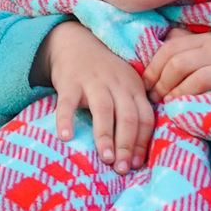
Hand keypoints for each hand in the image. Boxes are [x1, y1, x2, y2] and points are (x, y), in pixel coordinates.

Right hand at [42, 20, 153, 169]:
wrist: (75, 41)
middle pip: (128, 116)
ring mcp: (93, 81)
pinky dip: (66, 119)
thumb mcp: (125, 85)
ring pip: (104, 110)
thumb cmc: (104, 73)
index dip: (142, 142)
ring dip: (105, 136)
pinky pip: (67, 102)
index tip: (136, 164)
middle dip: (127, 144)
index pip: (145, 117)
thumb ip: (133, 110)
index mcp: (134, 88)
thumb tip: (137, 153)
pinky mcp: (70, 81)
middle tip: (122, 169)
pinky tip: (65, 137)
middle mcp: (117, 84)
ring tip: (105, 158)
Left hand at [144, 28, 210, 122]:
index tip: (145, 86)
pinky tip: (190, 115)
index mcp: (207, 40)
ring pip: (195, 81)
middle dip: (161, 84)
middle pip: (179, 64)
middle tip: (155, 100)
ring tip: (170, 108)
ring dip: (177, 97)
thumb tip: (152, 46)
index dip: (152, 68)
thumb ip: (185, 46)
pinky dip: (198, 108)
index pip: (170, 48)